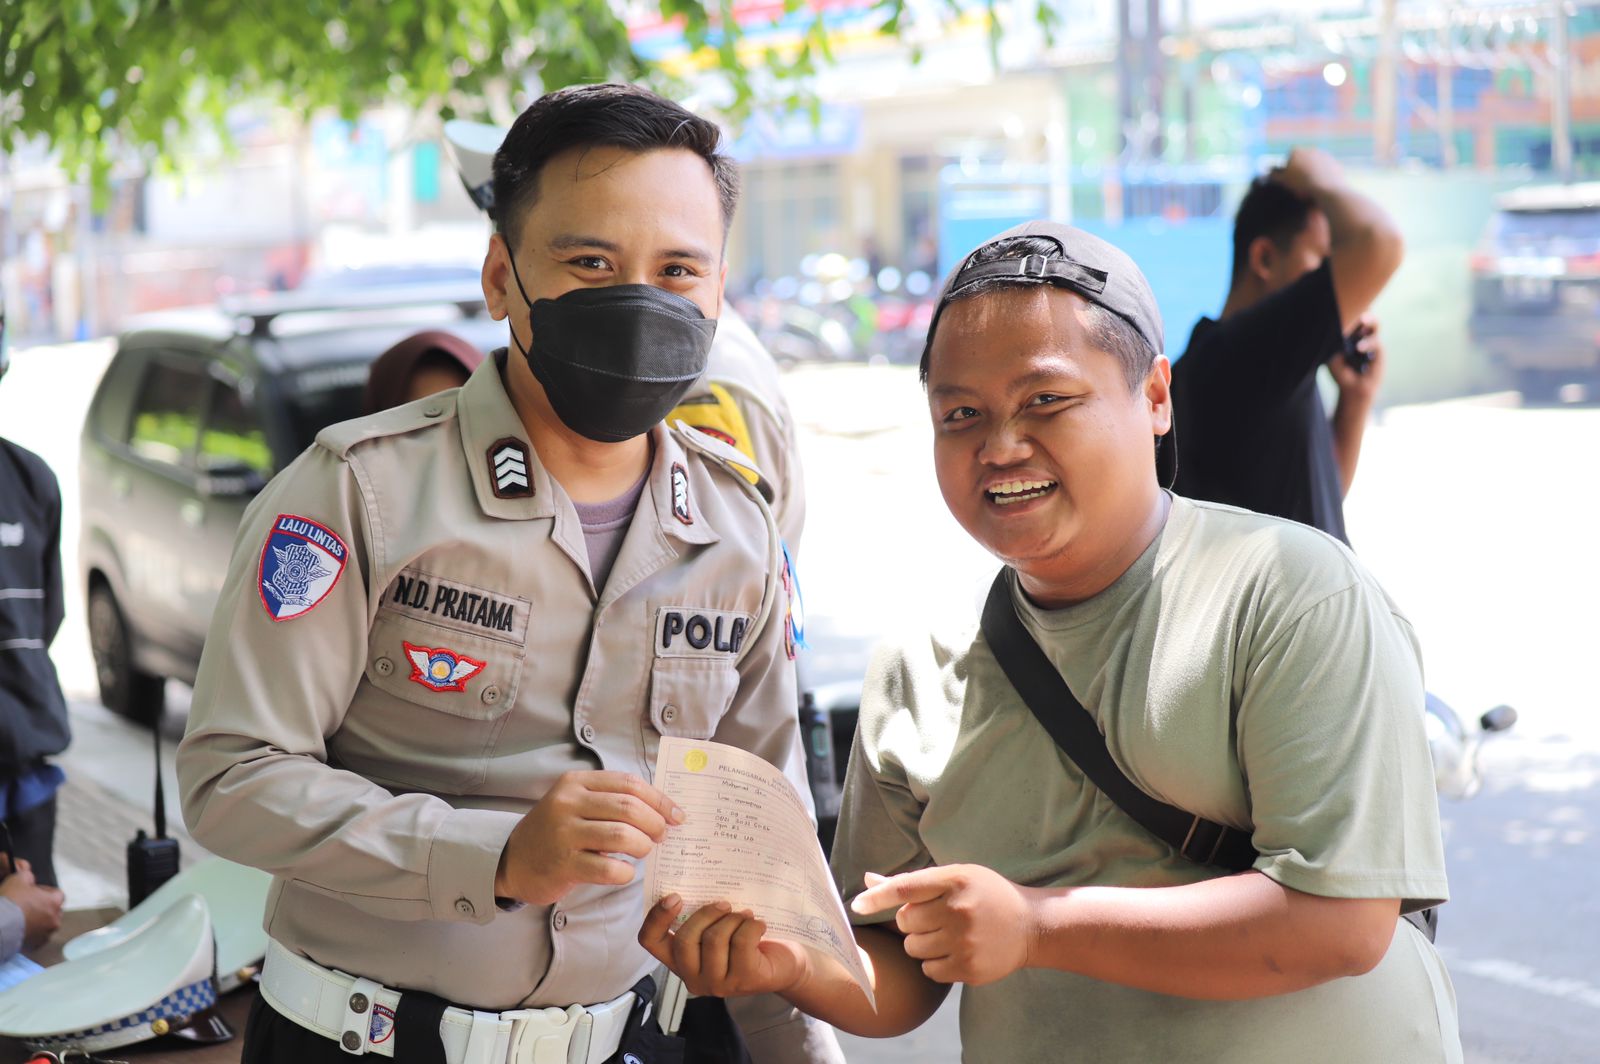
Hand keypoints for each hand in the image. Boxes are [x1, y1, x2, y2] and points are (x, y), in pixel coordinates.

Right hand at [0, 859, 64, 950]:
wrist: (0, 925)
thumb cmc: (11, 901)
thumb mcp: (18, 879)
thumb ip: (27, 875)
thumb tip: (29, 875)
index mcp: (55, 902)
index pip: (57, 894)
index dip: (44, 892)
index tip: (33, 892)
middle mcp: (55, 919)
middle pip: (52, 910)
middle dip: (42, 907)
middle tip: (26, 906)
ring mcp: (46, 934)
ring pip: (45, 925)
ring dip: (37, 921)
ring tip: (21, 919)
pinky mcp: (36, 946)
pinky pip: (37, 938)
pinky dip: (31, 934)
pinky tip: (19, 929)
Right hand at [495, 771, 683, 905]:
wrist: (512, 861)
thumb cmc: (556, 832)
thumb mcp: (577, 804)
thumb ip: (611, 801)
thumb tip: (662, 810)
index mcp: (576, 783)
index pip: (629, 784)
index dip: (659, 799)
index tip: (677, 815)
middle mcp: (568, 803)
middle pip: (629, 807)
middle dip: (655, 823)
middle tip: (662, 836)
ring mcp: (564, 834)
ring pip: (622, 835)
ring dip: (642, 846)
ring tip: (643, 851)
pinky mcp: (563, 864)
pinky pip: (608, 867)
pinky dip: (625, 871)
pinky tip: (624, 871)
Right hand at [639, 895, 812, 997]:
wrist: (786, 962)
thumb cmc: (748, 939)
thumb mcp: (717, 927)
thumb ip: (701, 916)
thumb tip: (696, 881)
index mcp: (680, 960)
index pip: (651, 942)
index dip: (657, 918)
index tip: (675, 896)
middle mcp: (693, 977)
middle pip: (685, 940)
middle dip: (706, 914)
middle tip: (725, 903)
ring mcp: (718, 984)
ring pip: (714, 940)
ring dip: (733, 919)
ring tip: (745, 916)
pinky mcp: (744, 980)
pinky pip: (741, 943)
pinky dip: (751, 926)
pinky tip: (758, 925)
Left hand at [851, 866, 1034, 986]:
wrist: (1031, 926)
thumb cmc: (985, 895)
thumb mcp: (956, 877)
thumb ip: (913, 882)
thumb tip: (868, 880)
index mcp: (955, 880)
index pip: (906, 888)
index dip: (877, 897)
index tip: (857, 905)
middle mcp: (959, 909)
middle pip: (905, 922)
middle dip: (912, 922)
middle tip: (935, 918)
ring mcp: (965, 941)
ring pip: (913, 948)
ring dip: (921, 944)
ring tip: (946, 935)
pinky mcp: (969, 967)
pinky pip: (929, 970)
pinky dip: (935, 964)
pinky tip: (955, 952)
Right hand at [1272, 147, 1343, 197]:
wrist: (1329, 191)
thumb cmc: (1303, 186)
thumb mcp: (1283, 182)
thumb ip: (1273, 176)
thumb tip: (1264, 174)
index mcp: (1296, 151)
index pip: (1288, 160)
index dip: (1287, 172)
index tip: (1290, 183)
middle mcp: (1310, 149)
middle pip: (1302, 162)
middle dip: (1300, 171)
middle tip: (1300, 186)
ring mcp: (1324, 155)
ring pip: (1314, 166)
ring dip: (1312, 174)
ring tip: (1311, 189)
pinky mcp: (1335, 163)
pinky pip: (1326, 170)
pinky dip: (1323, 177)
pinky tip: (1322, 188)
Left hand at [1329, 314, 1384, 403]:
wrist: (1352, 388)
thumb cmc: (1339, 371)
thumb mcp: (1332, 356)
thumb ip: (1335, 343)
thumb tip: (1338, 331)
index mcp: (1348, 332)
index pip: (1350, 316)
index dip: (1347, 307)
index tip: (1341, 301)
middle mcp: (1361, 333)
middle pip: (1363, 315)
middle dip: (1360, 308)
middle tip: (1354, 305)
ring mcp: (1370, 340)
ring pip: (1374, 324)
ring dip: (1369, 319)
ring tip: (1363, 318)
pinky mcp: (1379, 350)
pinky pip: (1375, 342)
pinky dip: (1367, 343)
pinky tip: (1359, 348)